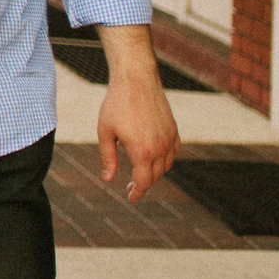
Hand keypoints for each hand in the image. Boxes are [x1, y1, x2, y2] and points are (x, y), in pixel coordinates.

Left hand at [93, 25, 178, 200]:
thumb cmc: (116, 104)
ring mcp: (169, 138)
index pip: (143, 182)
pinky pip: (174, 151)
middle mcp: (160, 148)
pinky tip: (155, 157)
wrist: (136, 80)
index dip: (137, 193)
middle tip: (131, 187)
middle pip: (155, 176)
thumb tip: (108, 179)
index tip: (130, 199)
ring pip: (166, 165)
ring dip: (155, 173)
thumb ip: (108, 158)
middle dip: (144, 184)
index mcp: (142, 152)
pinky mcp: (173, 129)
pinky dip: (166, 159)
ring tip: (141, 172)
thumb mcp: (105, 132)